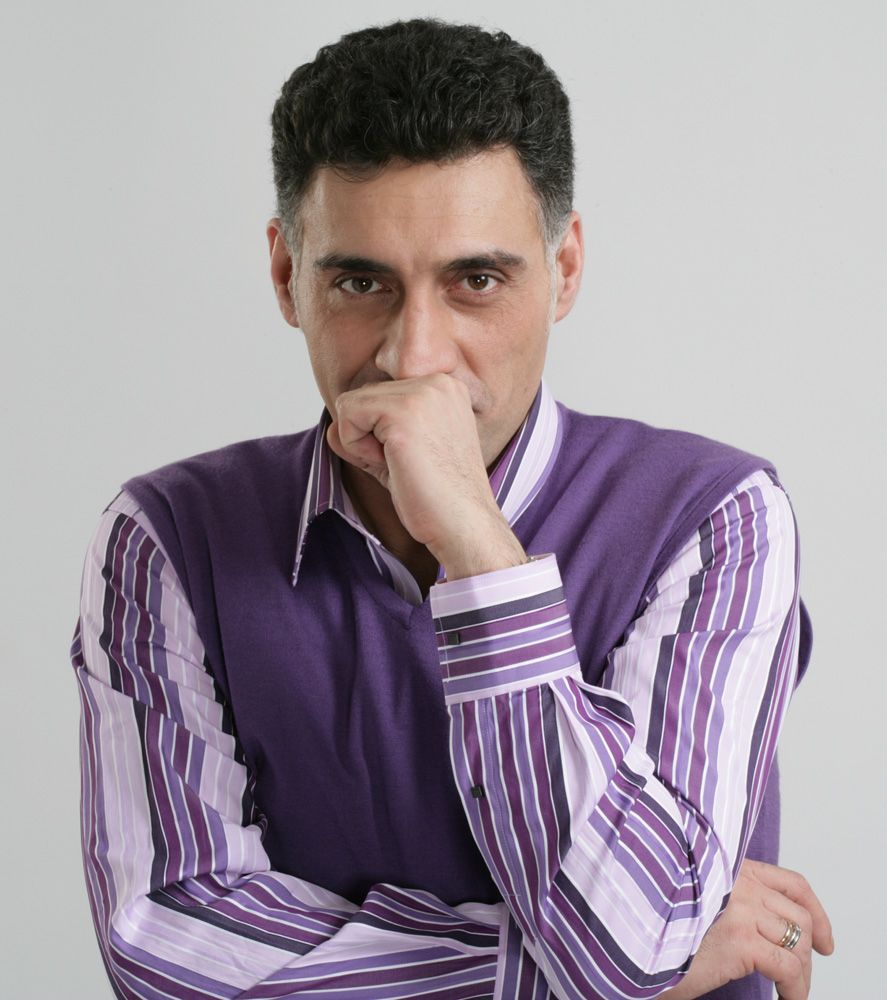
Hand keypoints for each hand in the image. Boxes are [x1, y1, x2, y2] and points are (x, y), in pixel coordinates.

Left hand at [327, 373, 526, 578]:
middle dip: (370, 437)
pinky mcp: (403, 412)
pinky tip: (391, 463)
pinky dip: (356, 447)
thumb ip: (368, 436)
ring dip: (362, 443)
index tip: (413, 458)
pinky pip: (347, 415)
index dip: (380, 433)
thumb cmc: (437, 497)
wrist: (463, 524)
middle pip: (363, 396)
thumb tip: (332, 428)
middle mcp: (436, 381)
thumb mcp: (399, 456)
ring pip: (350, 405)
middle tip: (406, 465)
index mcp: (444, 387)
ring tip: (401, 464)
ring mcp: (422, 393)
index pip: (381, 395)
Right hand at [662, 859, 833, 999]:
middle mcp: (738, 881)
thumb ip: (732, 898)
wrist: (629, 943)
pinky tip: (786, 999)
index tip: (824, 941)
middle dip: (809, 950)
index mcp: (729, 867)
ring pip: (798, 943)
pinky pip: (788, 968)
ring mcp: (740, 907)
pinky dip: (796, 989)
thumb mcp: (698, 899)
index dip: (816, 913)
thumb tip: (770, 925)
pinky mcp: (740, 939)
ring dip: (802, 974)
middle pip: (799, 916)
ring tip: (791, 992)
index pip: (791, 884)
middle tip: (801, 976)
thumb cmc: (657, 925)